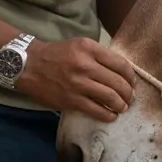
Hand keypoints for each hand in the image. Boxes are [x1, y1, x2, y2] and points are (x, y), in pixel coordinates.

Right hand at [17, 37, 134, 121]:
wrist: (29, 65)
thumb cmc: (57, 54)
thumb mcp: (80, 45)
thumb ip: (100, 55)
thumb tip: (121, 71)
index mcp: (90, 49)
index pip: (120, 64)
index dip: (131, 76)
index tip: (132, 82)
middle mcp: (86, 65)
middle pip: (118, 82)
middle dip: (129, 93)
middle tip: (131, 97)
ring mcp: (79, 84)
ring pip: (110, 97)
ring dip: (121, 105)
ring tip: (123, 107)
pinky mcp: (71, 100)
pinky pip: (96, 110)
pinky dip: (107, 115)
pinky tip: (111, 115)